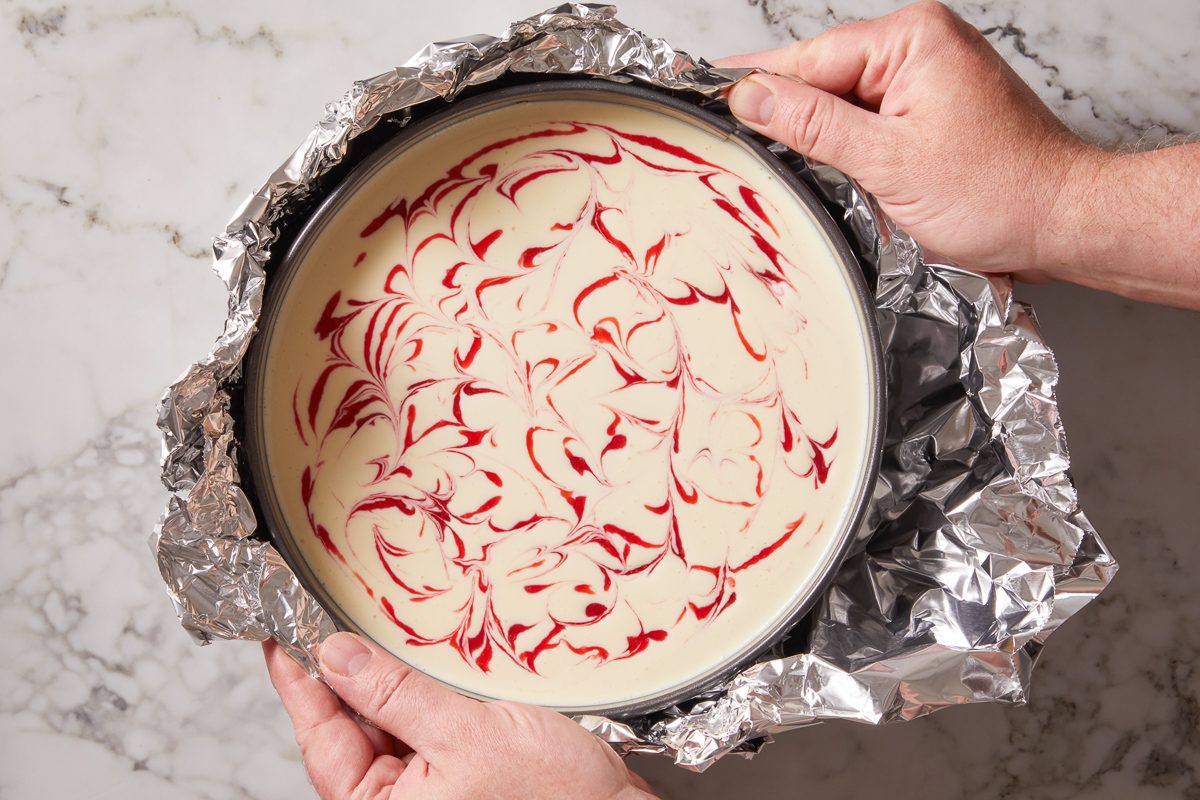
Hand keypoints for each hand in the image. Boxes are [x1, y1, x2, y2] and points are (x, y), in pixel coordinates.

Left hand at [263, 634, 656, 799]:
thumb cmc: (554, 797)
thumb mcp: (467, 734)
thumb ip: (395, 696)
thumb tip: (336, 657)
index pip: (322, 739)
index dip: (298, 684)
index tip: (279, 639)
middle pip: (346, 734)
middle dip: (338, 678)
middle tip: (321, 619)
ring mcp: (424, 793)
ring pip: (380, 729)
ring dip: (376, 685)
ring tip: (364, 637)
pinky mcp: (452, 777)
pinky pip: (414, 731)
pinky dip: (408, 697)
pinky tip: (408, 667)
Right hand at [717, 1, 1199, 308]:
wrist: (1064, 222)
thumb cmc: (1001, 192)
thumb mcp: (888, 162)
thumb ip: (813, 126)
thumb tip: (752, 98)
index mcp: (912, 39)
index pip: (808, 58)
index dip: (754, 85)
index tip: (703, 98)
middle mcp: (921, 46)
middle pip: (821, 77)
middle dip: (781, 115)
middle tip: (726, 142)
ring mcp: (927, 77)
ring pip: (841, 103)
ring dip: (812, 137)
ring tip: (767, 163)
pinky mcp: (930, 109)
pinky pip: (867, 119)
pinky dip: (842, 146)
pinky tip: (819, 169)